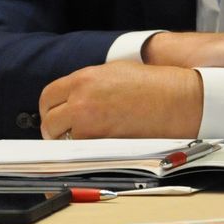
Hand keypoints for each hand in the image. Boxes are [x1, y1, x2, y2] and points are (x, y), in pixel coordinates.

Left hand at [39, 61, 202, 139]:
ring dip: (66, 142)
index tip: (54, 116)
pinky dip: (82, 151)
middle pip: (49, 121)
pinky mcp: (102, 141)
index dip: (49, 110)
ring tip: (81, 141)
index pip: (48, 97)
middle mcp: (81, 99)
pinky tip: (95, 147)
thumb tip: (74, 97)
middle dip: (54, 129)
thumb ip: (88, 83)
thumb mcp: (113, 71)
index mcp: (83, 79)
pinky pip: (80, 150)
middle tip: (63, 134)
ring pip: (61, 139)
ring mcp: (90, 122)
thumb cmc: (152, 84)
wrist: (176, 99)